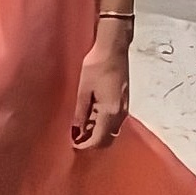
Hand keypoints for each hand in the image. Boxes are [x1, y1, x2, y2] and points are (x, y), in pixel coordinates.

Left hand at [71, 25, 129, 149]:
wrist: (112, 47)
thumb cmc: (96, 65)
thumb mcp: (82, 90)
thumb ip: (80, 113)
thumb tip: (76, 132)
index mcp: (111, 112)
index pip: (100, 140)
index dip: (85, 146)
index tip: (71, 145)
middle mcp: (121, 113)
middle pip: (108, 139)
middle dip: (91, 142)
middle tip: (74, 138)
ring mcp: (124, 107)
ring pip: (111, 130)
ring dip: (96, 133)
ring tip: (78, 127)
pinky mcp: (122, 101)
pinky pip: (112, 120)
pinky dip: (101, 123)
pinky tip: (88, 116)